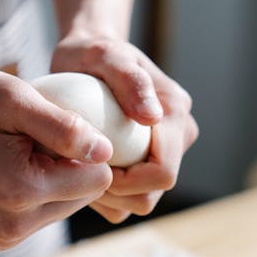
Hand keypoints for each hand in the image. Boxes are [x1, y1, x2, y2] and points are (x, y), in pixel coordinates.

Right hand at [0, 69, 112, 248]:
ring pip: (67, 205)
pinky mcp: (1, 239)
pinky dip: (37, 190)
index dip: (84, 148)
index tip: (55, 129)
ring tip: (18, 152)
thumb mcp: (14, 99)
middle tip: (31, 139)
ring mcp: (6, 237)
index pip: (98, 179)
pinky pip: (44, 213)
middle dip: (69, 165)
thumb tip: (106, 152)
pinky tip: (11, 168)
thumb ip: (64, 127)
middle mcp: (15, 226)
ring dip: (54, 178)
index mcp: (22, 192)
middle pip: (85, 195)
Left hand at [51, 34, 198, 222]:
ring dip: (106, 196)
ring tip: (79, 167)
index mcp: (177, 116)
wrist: (86, 58)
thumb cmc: (92, 54)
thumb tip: (154, 118)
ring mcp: (166, 155)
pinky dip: (105, 196)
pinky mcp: (148, 167)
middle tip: (78, 168)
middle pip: (150, 195)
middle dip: (113, 192)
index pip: (162, 174)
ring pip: (139, 202)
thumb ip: (129, 80)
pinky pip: (128, 201)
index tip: (90, 163)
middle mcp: (179, 139)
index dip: (125, 182)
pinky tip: (84, 170)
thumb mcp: (104, 56)